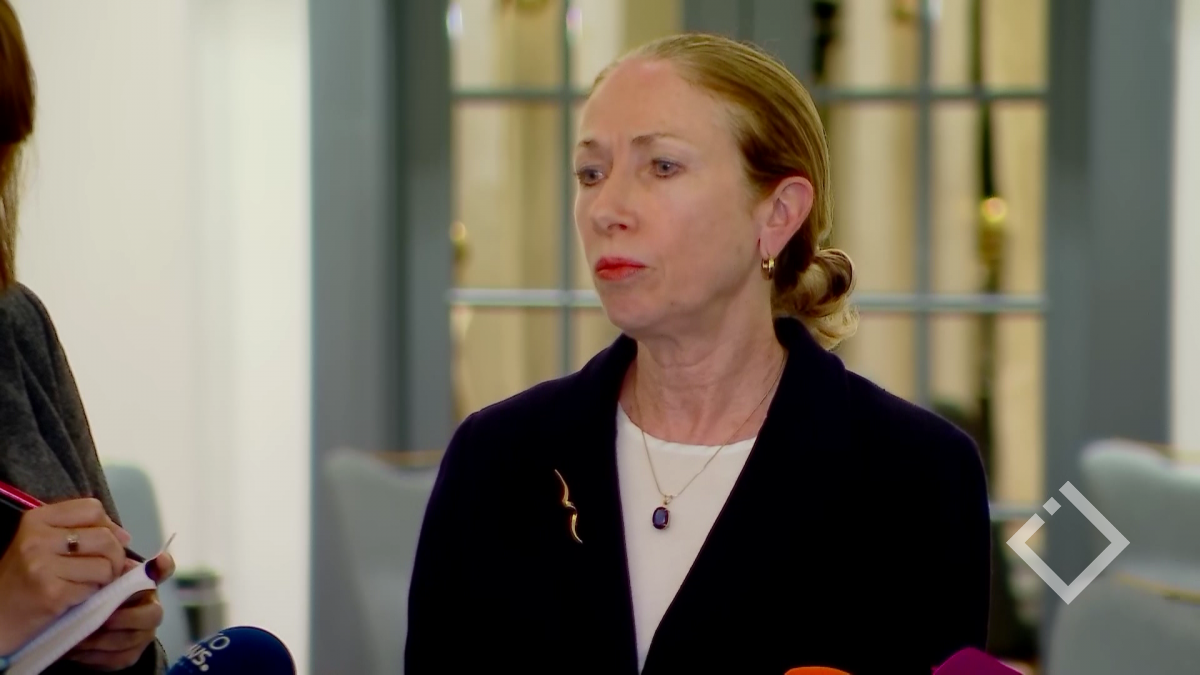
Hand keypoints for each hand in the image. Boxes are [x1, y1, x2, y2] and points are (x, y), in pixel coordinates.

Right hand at [0, 498, 130, 654]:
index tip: (111, 541)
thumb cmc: (23, 579)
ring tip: (90, 583)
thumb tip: (125, 536)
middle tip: (108, 569)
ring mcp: (43, 567)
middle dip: (116, 556)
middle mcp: (38, 539)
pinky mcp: (52, 594)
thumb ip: (81, 532)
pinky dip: (93, 595)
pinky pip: (94, 588)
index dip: (110, 525)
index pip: (92, 508)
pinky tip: (77, 597)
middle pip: (105, 537)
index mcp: (36, 519)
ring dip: (106, 578)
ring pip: (105, 565)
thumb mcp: (42, 544)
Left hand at [64, 551, 175, 671]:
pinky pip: (117, 658)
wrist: (91, 630)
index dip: (163, 567)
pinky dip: (95, 655)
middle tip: (100, 618)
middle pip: (152, 614)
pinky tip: (78, 649)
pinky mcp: (130, 655)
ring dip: (102, 638)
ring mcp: (144, 634)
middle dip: (124, 618)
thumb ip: (106, 564)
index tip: (160, 560)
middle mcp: (152, 608)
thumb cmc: (96, 596)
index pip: (163, 571)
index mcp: (145, 584)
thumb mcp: (98, 579)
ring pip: (129, 639)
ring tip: (78, 635)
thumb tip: (116, 545)